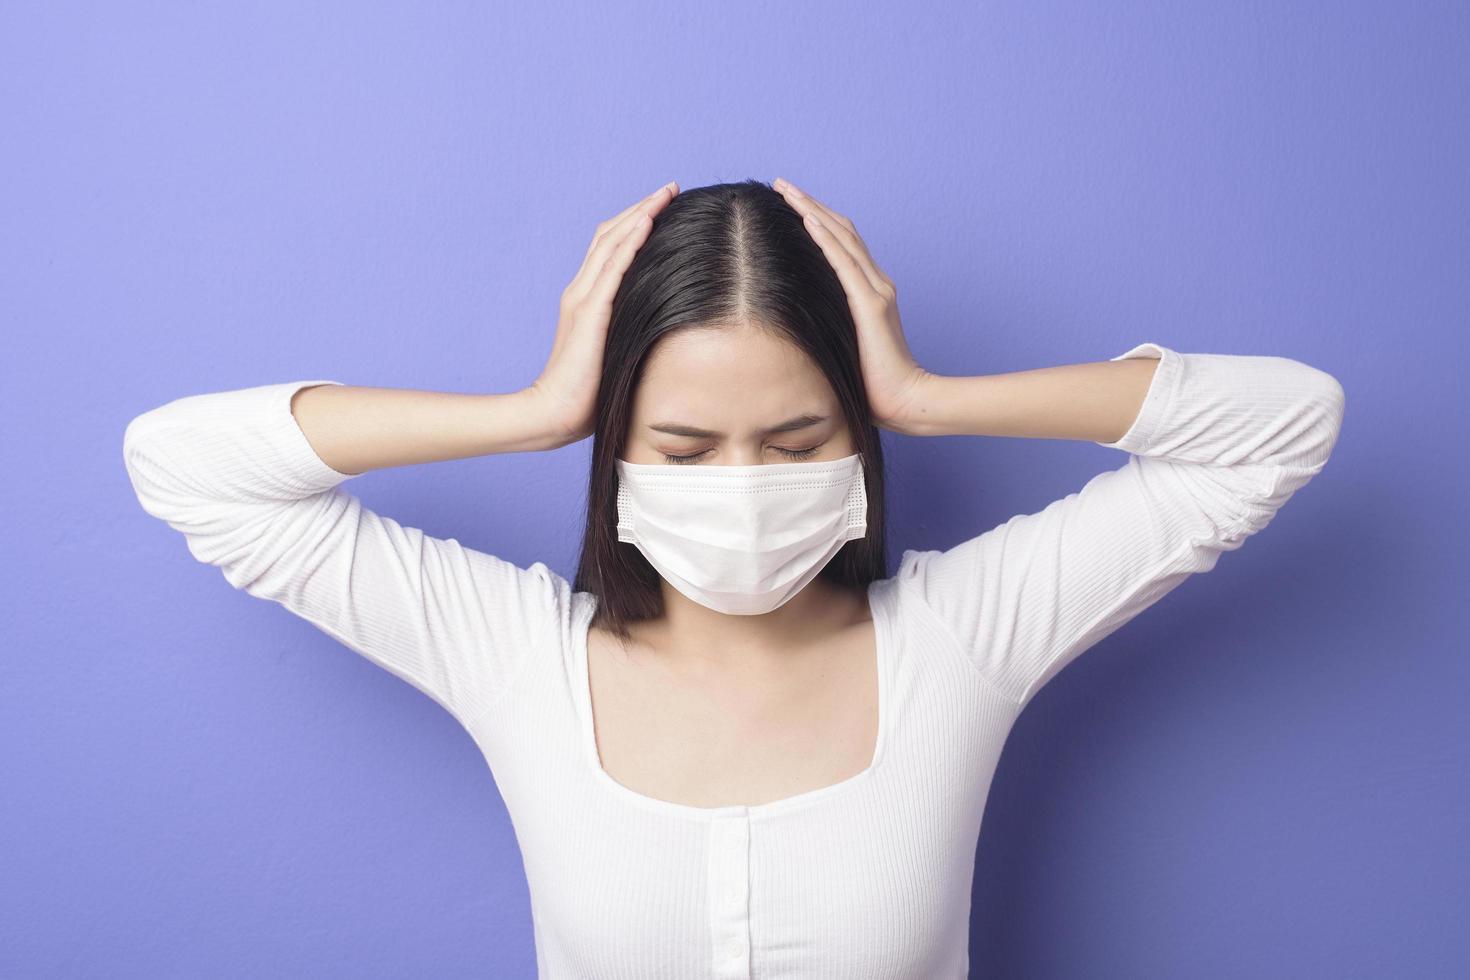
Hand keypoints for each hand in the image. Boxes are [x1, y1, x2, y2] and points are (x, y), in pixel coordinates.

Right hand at [527, 181, 678, 446]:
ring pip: (612, 243)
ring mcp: (583, 300)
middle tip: (671, 188)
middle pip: (610, 235)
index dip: (636, 224)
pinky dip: (631, 242)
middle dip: (642, 208)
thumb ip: (628, 335)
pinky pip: (613, 268)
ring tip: (666, 194)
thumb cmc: (586, 397)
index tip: (664, 207)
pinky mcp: (589, 314)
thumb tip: (662, 331)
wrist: (553, 415)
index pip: (610, 250)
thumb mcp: (613, 355)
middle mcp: (581, 292)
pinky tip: (649, 222)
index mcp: (586, 301)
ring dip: (640, 214)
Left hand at [774, 177, 933, 434]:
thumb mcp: (843, 346)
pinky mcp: (871, 305)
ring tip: (788, 192)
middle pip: (840, 231)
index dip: (816, 219)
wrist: (906, 401)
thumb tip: (794, 325)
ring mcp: (876, 292)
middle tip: (782, 184)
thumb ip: (828, 328)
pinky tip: (807, 221)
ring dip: (813, 211)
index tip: (789, 203)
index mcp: (869, 292)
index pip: (840, 244)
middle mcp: (876, 283)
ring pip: (842, 238)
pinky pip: (845, 264)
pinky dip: (826, 239)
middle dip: (810, 204)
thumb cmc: (873, 385)